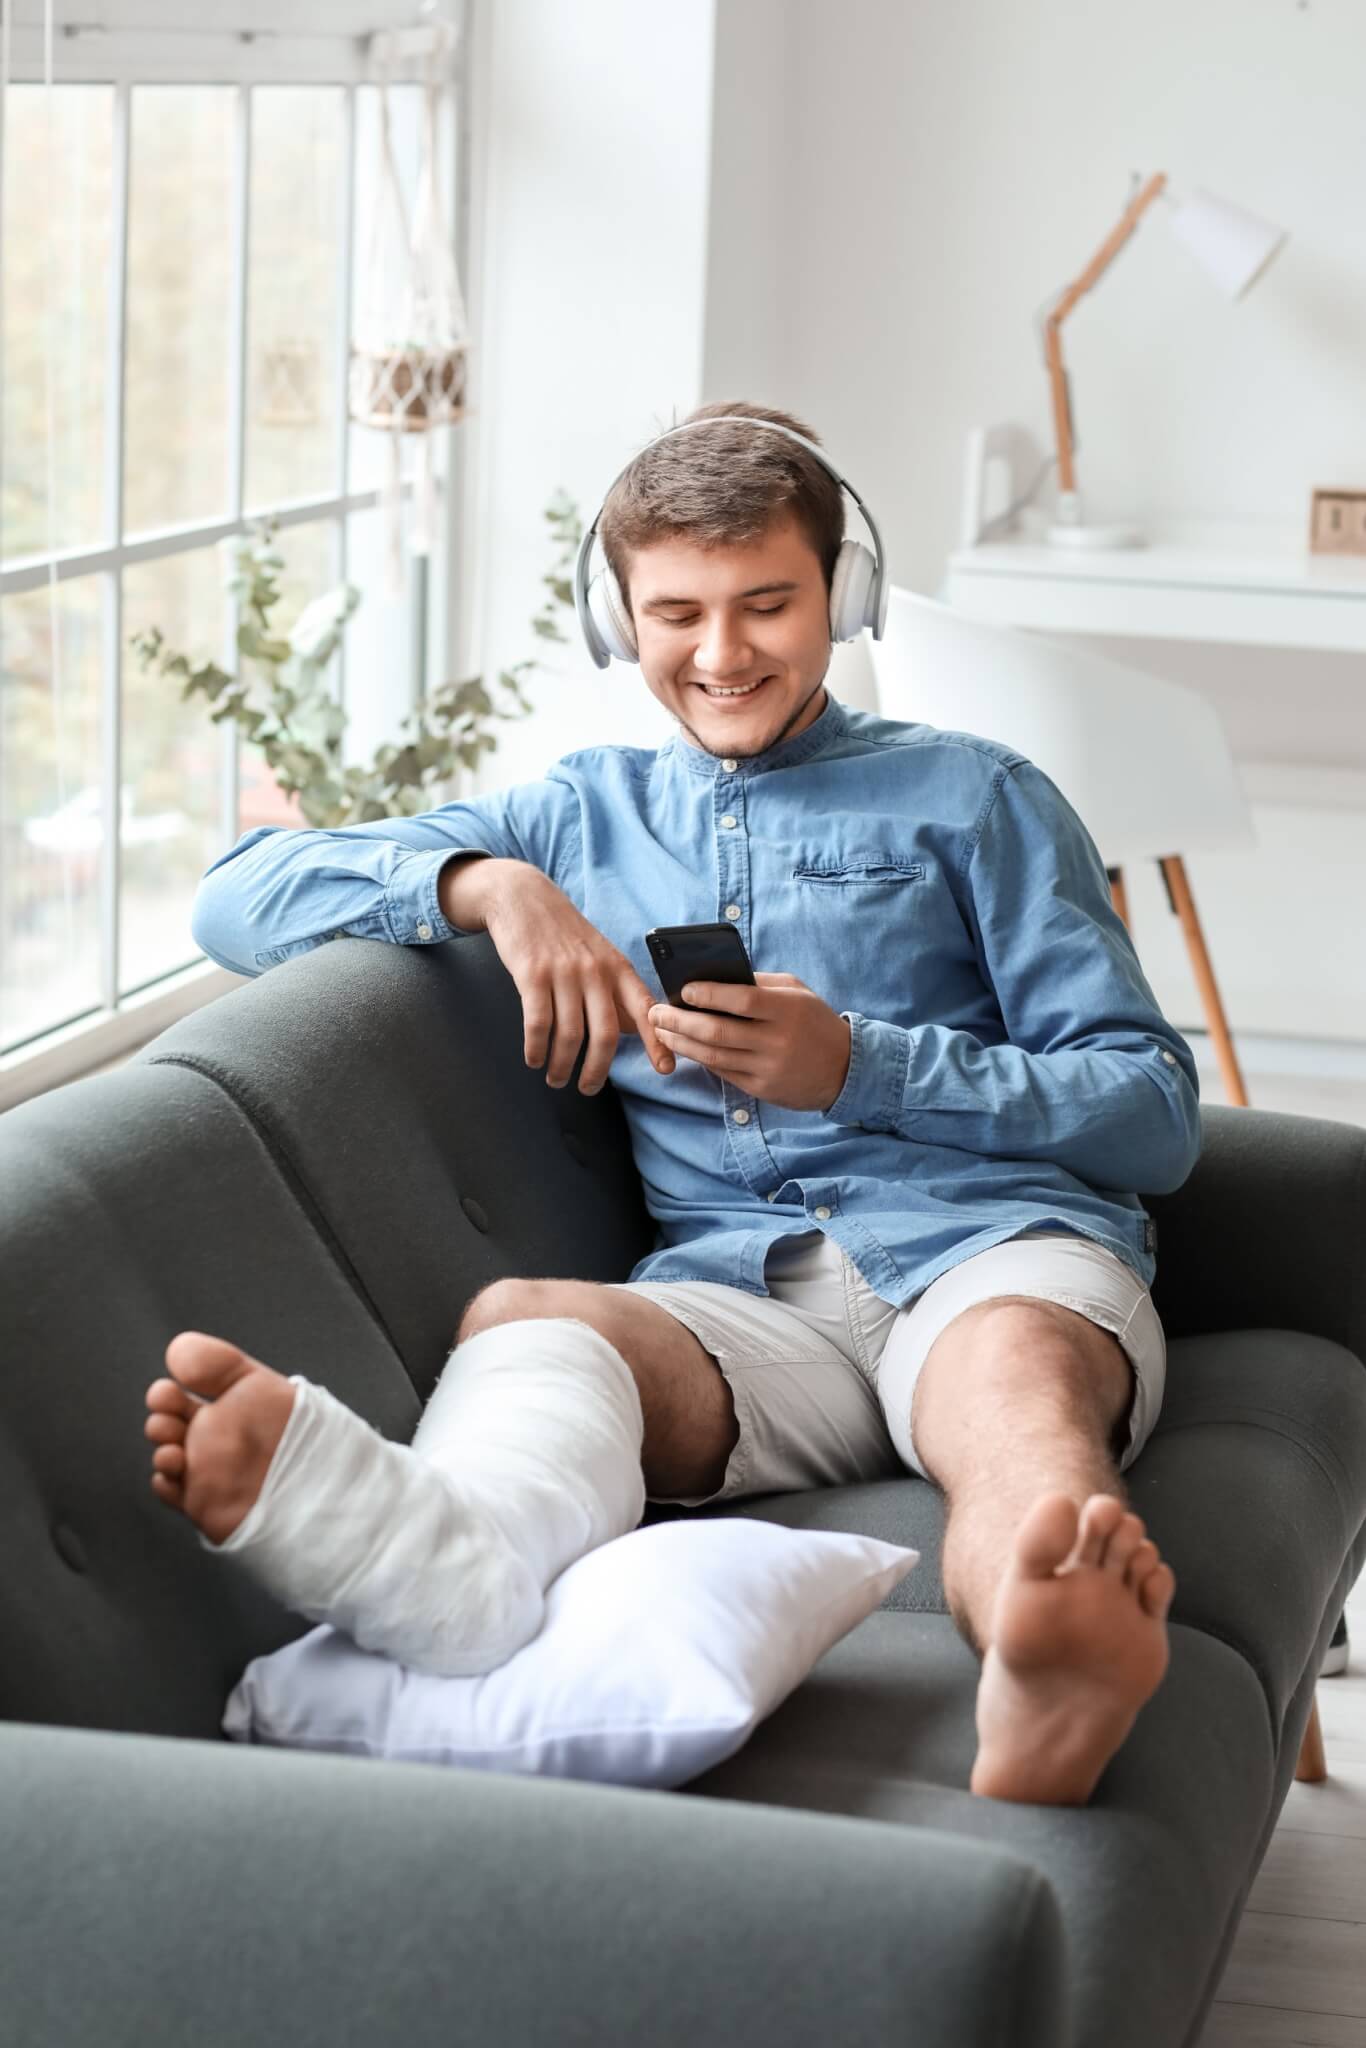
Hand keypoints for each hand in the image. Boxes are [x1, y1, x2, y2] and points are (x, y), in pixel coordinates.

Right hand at [443, 859, 676, 1092]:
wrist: (524, 897)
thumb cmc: (565, 934)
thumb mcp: (600, 956)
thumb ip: (616, 993)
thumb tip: (636, 1032)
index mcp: (617, 968)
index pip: (645, 1009)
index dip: (657, 1042)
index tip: (665, 1069)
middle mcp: (595, 971)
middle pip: (606, 1034)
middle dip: (597, 1070)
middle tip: (588, 1088)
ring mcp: (564, 973)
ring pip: (570, 1035)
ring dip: (562, 1066)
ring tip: (557, 1078)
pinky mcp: (532, 974)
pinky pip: (538, 1023)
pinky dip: (536, 1049)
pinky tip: (534, 1059)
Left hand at [648, 972, 850, 1112]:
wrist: (844, 1069)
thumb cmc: (814, 1021)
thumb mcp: (797, 992)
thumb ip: (759, 982)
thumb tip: (714, 975)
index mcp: (786, 1010)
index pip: (740, 999)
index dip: (708, 994)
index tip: (683, 989)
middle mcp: (776, 1040)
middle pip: (717, 1031)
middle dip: (679, 1021)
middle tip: (656, 1011)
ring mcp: (767, 1068)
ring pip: (712, 1055)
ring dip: (681, 1042)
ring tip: (661, 1029)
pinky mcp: (761, 1089)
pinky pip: (722, 1072)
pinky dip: (699, 1058)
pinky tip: (684, 1047)